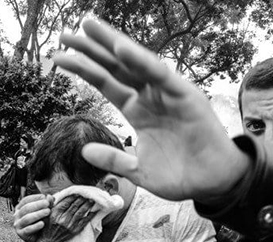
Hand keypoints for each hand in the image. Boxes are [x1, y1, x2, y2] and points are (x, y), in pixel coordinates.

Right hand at [13, 194, 51, 241]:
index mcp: (20, 208)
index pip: (25, 200)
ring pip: (27, 218)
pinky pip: (28, 229)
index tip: (44, 196)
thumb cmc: (39, 222)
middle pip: (26, 208)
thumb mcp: (43, 212)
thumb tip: (50, 196)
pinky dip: (35, 226)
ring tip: (48, 212)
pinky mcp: (20, 233)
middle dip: (37, 205)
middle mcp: (17, 215)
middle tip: (47, 203)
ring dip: (38, 214)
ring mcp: (17, 224)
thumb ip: (46, 204)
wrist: (36, 239)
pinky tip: (43, 224)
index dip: (34, 197)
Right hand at [35, 195, 94, 241]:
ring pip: (80, 213)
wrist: (50, 241)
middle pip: (74, 207)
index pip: (65, 203)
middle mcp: (62, 220)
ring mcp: (69, 226)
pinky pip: (84, 222)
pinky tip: (94, 212)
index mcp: (55, 214)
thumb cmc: (48, 226)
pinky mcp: (74, 231)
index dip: (72, 197)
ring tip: (91, 200)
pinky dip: (89, 216)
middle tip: (86, 194)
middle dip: (81, 200)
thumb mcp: (45, 215)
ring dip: (86, 206)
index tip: (77, 193)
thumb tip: (50, 195)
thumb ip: (49, 204)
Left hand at [53, 20, 250, 203]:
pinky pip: (160, 74)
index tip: (60, 57)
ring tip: (88, 26)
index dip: (84, 69)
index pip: (106, 83)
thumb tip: (85, 150)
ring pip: (136, 62)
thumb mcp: (138, 170)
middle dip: (91, 49)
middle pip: (116, 66)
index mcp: (138, 110)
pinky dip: (141, 60)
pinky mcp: (186, 95)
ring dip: (112, 43)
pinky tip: (120, 48)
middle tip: (66, 32)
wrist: (212, 184)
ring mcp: (167, 93)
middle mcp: (150, 96)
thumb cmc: (180, 175)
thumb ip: (114, 159)